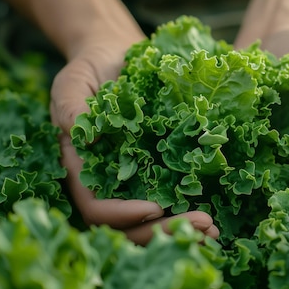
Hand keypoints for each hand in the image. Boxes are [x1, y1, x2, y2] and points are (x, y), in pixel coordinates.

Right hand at [50, 42, 219, 244]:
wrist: (118, 56)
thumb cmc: (91, 68)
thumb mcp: (74, 81)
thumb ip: (71, 106)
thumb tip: (84, 138)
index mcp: (84, 169)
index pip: (96, 206)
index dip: (122, 214)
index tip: (154, 209)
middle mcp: (110, 182)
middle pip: (130, 225)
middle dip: (163, 230)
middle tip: (202, 227)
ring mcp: (137, 180)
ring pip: (154, 222)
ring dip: (182, 229)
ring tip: (213, 232)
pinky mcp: (162, 171)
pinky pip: (175, 199)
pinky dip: (192, 213)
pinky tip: (217, 220)